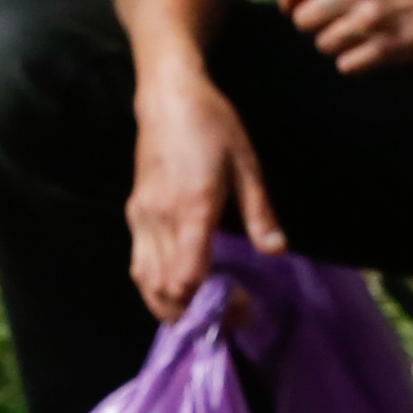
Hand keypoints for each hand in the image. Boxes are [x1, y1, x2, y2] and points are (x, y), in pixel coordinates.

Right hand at [128, 54, 282, 318]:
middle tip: (229, 315)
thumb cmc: (213, 125)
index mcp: (192, 209)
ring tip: (204, 311)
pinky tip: (180, 288)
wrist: (167, 96)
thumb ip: (260, 213)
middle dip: (195, 315)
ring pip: (145, 283)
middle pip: (165, 291)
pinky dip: (156, 287)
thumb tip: (278, 251)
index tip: (244, 308)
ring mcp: (142, 218)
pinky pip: (138, 264)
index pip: (190, 279)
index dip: (214, 304)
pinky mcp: (134, 213)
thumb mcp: (247, 166)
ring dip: (171, 307)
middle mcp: (160, 220)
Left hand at [280, 0, 412, 75]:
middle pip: (303, 19)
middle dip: (314, 25)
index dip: (288, 1)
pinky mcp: (388, 49)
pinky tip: (377, 49)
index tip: (293, 10)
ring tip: (365, 34)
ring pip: (323, 44)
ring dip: (338, 44)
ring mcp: (372, 19)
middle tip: (336, 25)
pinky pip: (346, 65)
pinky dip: (356, 62)